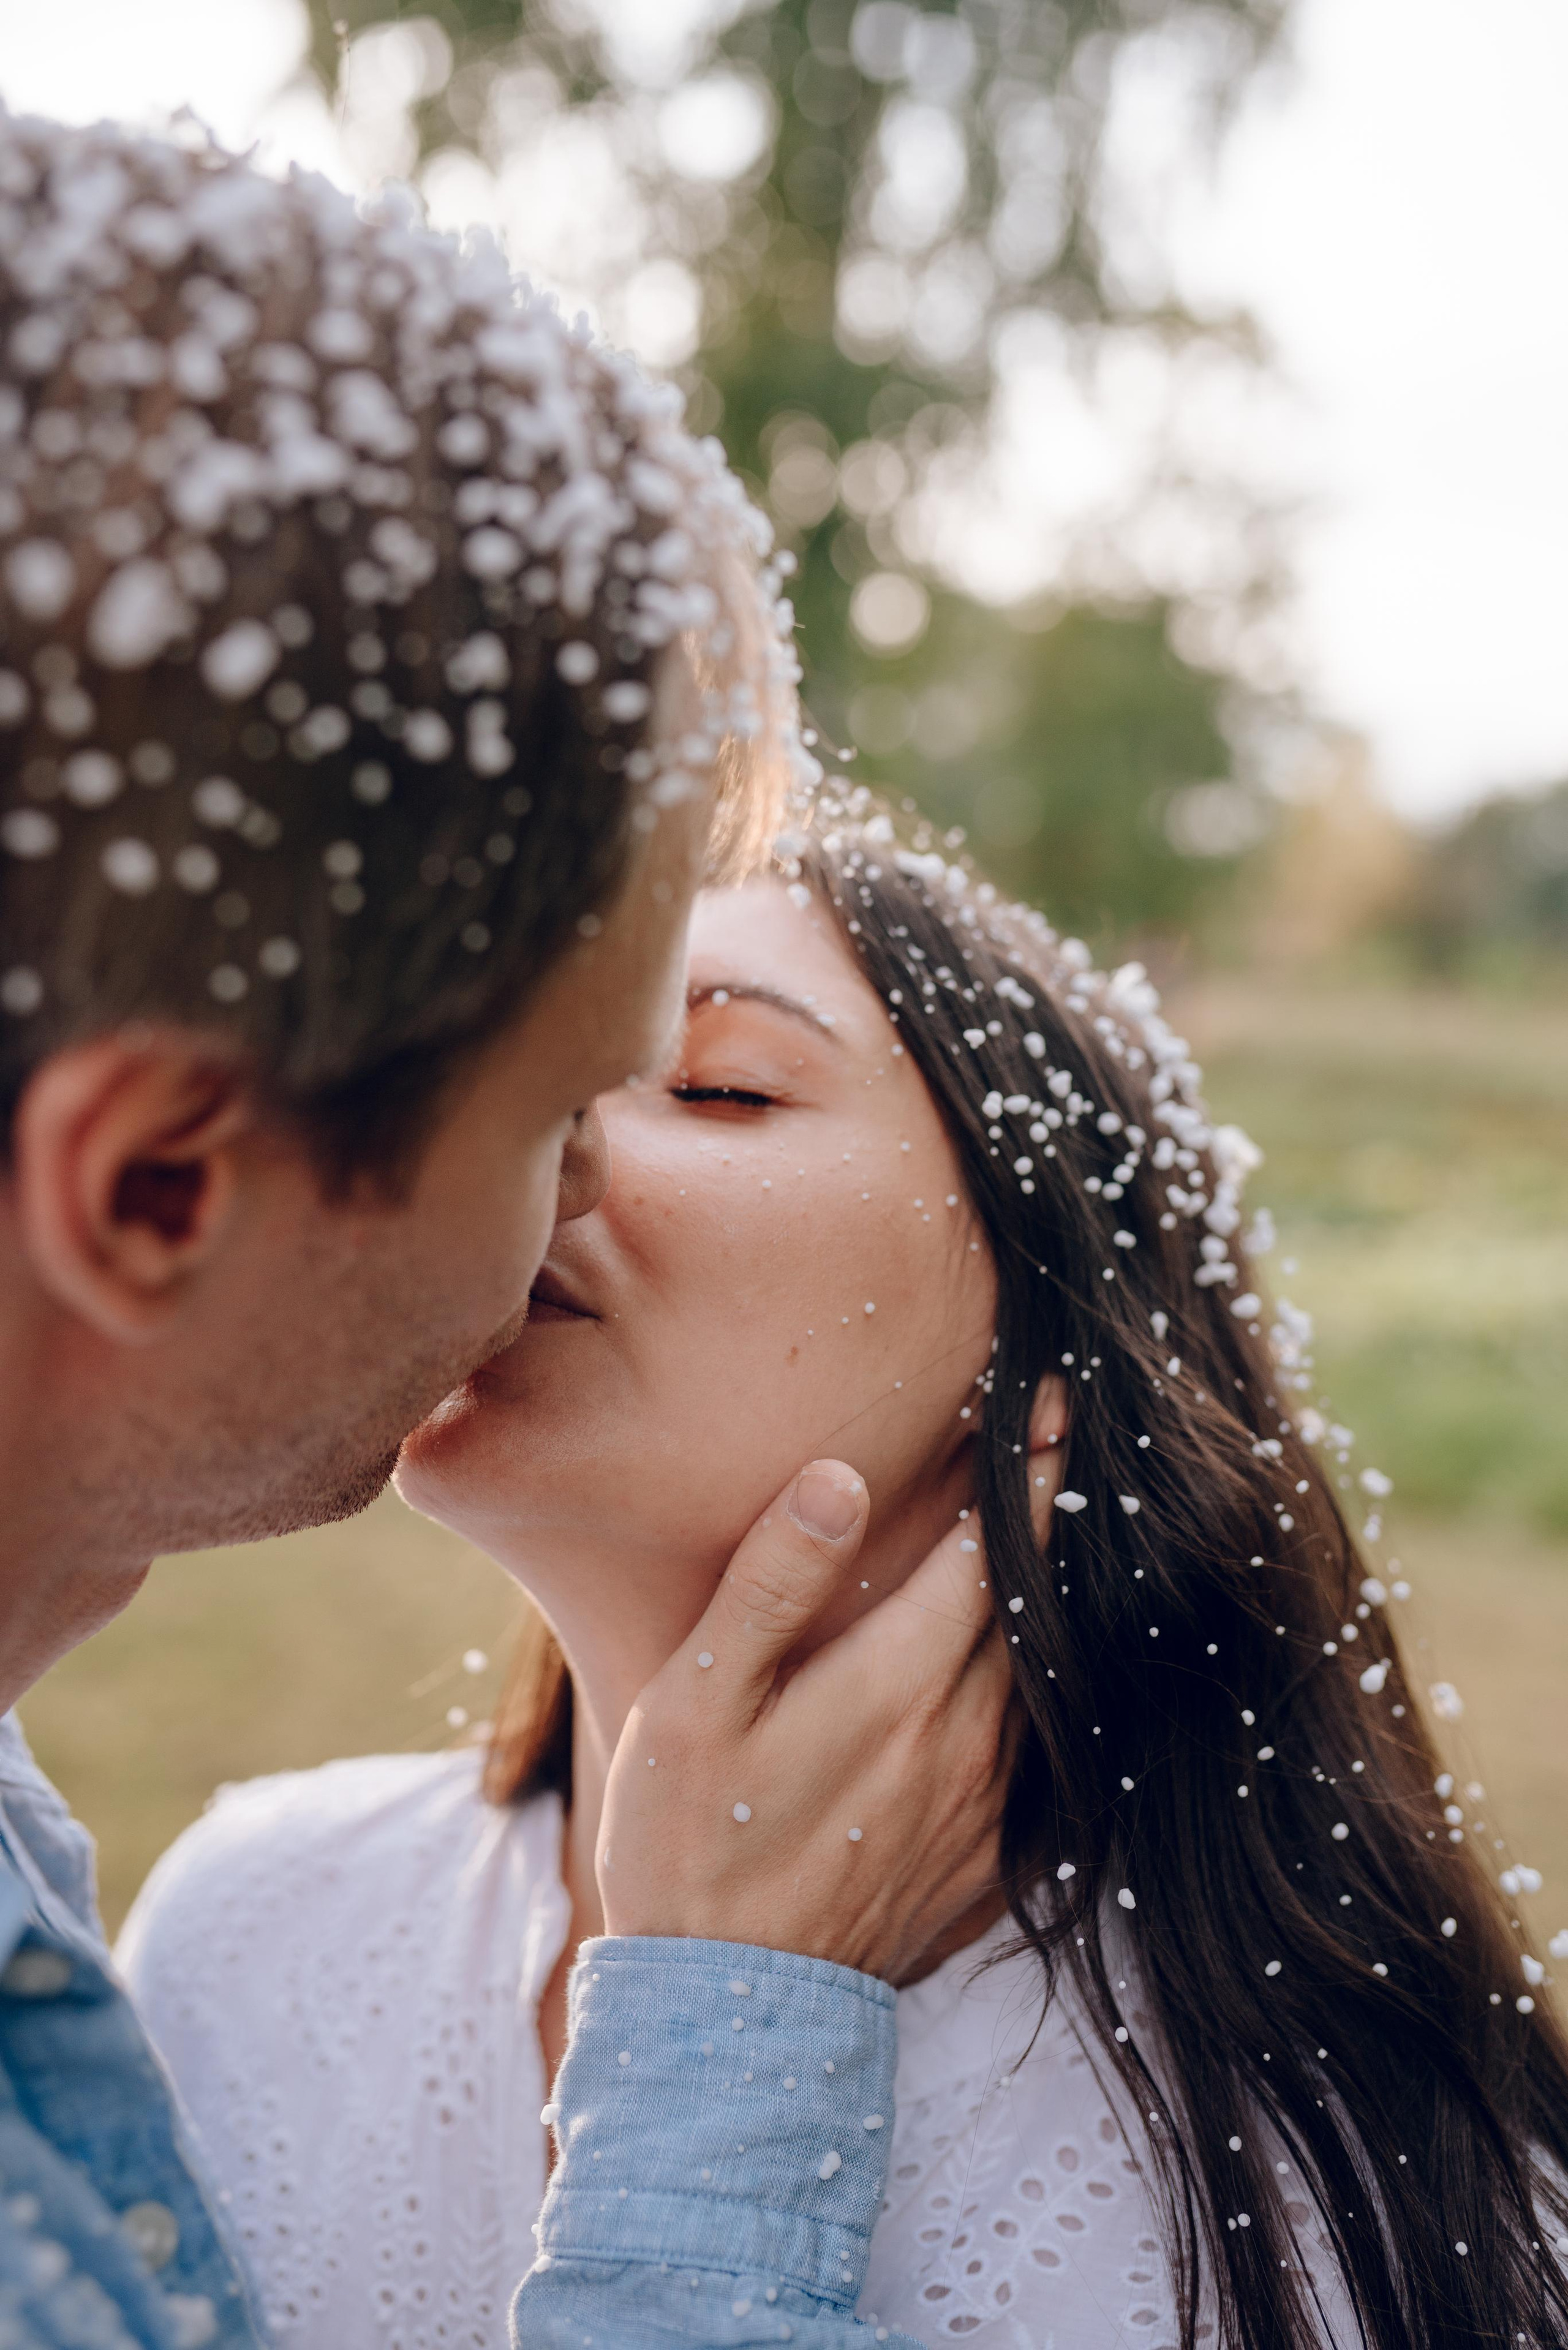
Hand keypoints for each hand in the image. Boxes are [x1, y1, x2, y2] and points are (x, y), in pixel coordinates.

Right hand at [596, 1461, 1015, 1985]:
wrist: (726, 2019)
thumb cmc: (689, 1846)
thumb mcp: (695, 1701)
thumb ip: (770, 1584)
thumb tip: (839, 1479)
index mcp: (896, 1685)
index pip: (989, 1553)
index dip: (1028, 1471)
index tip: (1059, 1403)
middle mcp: (962, 1740)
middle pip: (1027, 1606)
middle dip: (1044, 1522)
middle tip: (1059, 1445)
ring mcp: (980, 1806)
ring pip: (1035, 1679)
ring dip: (1041, 1608)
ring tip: (1035, 1547)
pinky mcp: (981, 1861)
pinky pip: (1028, 1753)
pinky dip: (1031, 1693)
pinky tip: (1010, 1675)